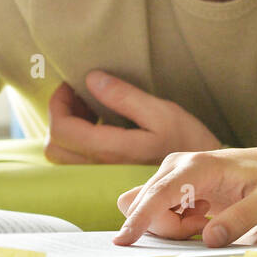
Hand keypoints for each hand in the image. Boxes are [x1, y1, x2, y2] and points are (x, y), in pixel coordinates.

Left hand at [44, 70, 222, 164]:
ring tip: (89, 109)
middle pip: (54, 147)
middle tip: (80, 95)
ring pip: (61, 157)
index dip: (58, 105)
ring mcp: (103, 176)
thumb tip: (91, 79)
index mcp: (113, 151)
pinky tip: (98, 125)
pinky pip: (74, 162)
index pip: (63, 131)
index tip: (71, 85)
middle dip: (60, 116)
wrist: (202, 175)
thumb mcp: (162, 112)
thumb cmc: (187, 140)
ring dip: (66, 129)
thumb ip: (125, 97)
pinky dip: (75, 141)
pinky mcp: (107, 178)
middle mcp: (102, 168)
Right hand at [112, 147, 256, 246]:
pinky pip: (157, 207)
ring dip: (171, 225)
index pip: (158, 193)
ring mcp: (176, 171)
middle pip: (146, 202)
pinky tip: (203, 218)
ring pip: (148, 206)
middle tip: (204, 228)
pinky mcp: (176, 181)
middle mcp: (180, 163)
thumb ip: (241, 220)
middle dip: (166, 228)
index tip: (123, 241)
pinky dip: (175, 222)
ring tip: (206, 221)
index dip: (139, 218)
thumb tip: (209, 239)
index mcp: (200, 166)